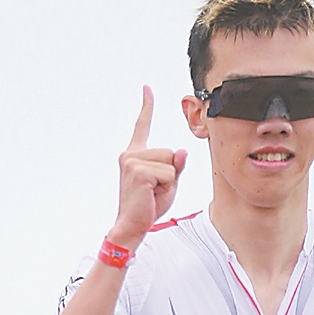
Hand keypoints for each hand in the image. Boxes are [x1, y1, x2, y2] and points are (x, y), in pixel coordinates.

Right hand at [110, 87, 186, 249]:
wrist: (131, 227)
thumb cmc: (148, 206)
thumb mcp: (168, 184)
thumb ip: (176, 166)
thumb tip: (182, 150)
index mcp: (135, 154)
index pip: (142, 125)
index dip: (147, 106)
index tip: (147, 88)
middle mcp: (131, 153)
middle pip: (170, 152)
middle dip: (170, 174)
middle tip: (153, 190)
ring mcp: (133, 161)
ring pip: (171, 163)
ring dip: (168, 182)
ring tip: (152, 193)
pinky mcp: (139, 171)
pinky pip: (169, 174)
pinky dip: (166, 188)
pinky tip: (151, 195)